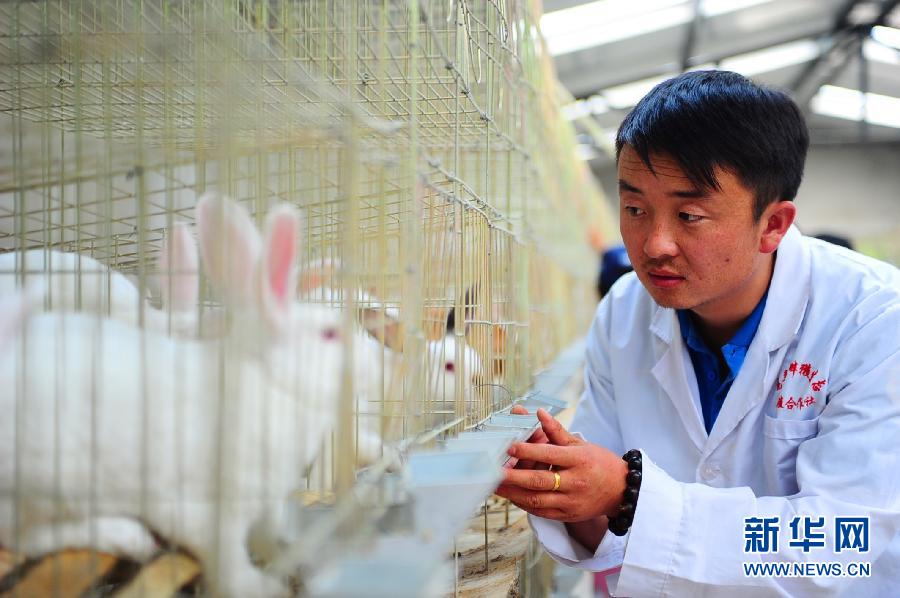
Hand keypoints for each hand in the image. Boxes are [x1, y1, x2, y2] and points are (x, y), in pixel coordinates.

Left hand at [495, 409, 626, 522]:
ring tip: (495, 485)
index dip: (529, 451)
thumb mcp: (581, 444)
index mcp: (579, 460)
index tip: (509, 447)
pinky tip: (511, 495)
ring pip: (537, 500)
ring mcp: (571, 501)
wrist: (621, 491)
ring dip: (513, 493)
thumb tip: (539, 412)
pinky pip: (541, 512)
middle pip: (540, 481)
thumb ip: (556, 431)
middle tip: (493, 471)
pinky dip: (524, 504)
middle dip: (514, 477)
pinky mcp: (568, 515)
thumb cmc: (598, 463)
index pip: (550, 454)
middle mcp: (575, 482)